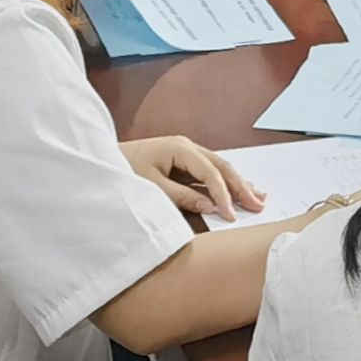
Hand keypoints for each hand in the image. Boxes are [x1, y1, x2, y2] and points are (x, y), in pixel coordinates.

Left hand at [122, 135, 259, 220]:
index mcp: (180, 148)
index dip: (223, 195)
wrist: (102, 158)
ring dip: (237, 183)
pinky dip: (225, 182)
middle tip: (258, 205)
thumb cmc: (122, 170)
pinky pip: (210, 171)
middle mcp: (187, 146)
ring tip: (258, 197)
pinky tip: (239, 188)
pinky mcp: (183, 160)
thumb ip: (182, 197)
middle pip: (222, 166)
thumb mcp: (151, 187)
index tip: (232, 214)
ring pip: (219, 167)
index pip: (210, 173)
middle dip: (241, 186)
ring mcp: (186, 151)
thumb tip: (211, 205)